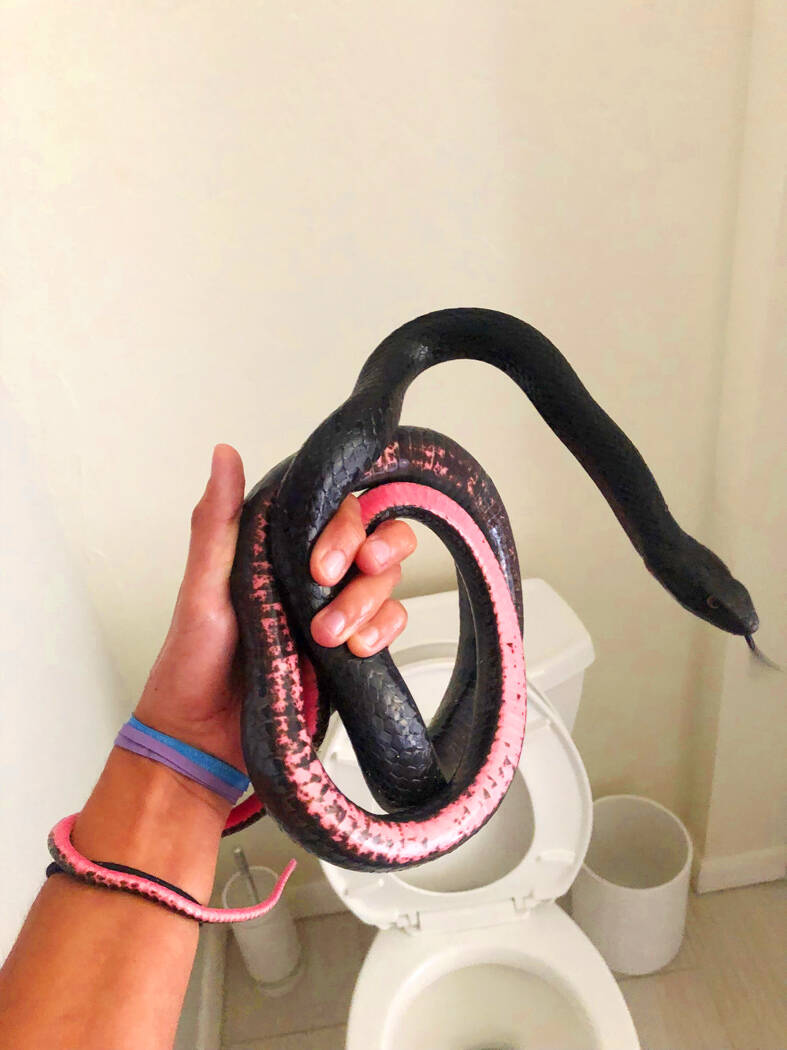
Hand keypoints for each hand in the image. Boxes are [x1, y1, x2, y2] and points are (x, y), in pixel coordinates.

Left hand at [133, 444, 415, 770]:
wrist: (204, 738)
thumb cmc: (191, 661)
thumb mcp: (200, 588)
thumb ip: (216, 523)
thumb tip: (223, 456)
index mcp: (277, 546)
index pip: (333, 508)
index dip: (343, 525)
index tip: (323, 559)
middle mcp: (310, 571)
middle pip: (374, 536)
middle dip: (372, 554)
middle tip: (346, 577)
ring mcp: (333, 608)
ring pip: (385, 580)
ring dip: (367, 602)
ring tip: (329, 635)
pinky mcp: (351, 646)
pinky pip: (389, 622)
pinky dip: (383, 630)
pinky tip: (356, 650)